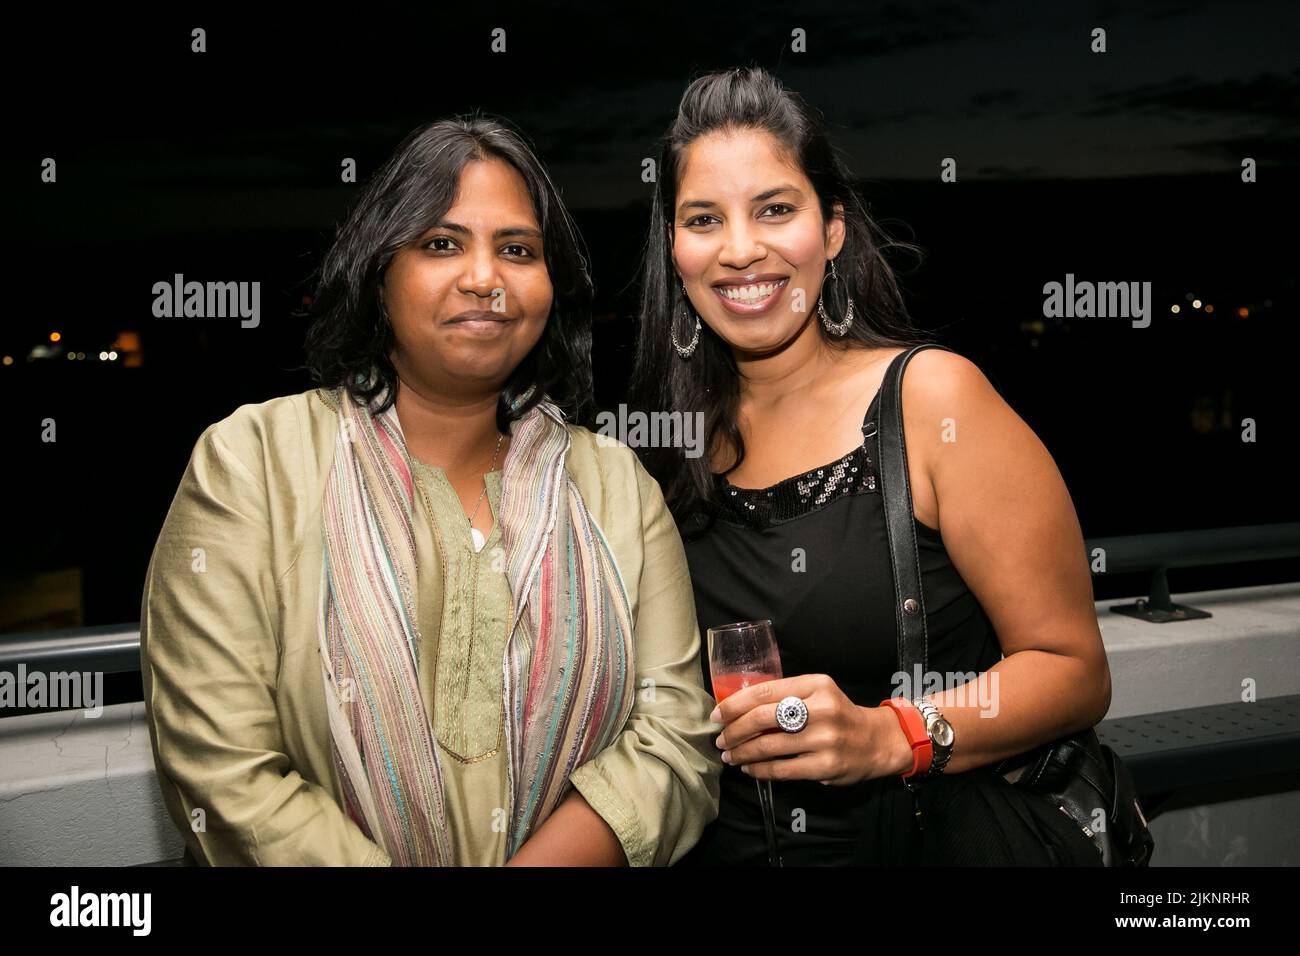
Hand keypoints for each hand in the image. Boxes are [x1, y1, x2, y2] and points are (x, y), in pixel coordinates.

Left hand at [710, 674, 914, 785]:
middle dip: (734, 730)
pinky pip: (781, 769)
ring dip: (742, 752)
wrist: (876, 741)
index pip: (764, 691)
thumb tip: (738, 708)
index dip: (735, 704)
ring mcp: (824, 739)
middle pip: (762, 718)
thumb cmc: (838, 714)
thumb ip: (785, 695)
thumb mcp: (817, 693)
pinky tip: (749, 768)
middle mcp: (820, 709)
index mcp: (815, 684)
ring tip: (730, 755)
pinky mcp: (825, 766)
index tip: (718, 715)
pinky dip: (759, 770)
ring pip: (768, 747)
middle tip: (721, 739)